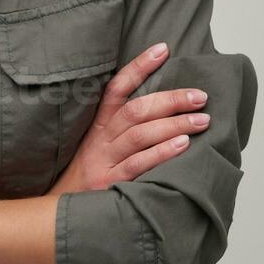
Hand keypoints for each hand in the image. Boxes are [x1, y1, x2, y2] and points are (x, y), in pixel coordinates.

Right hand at [49, 42, 208, 194]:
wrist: (60, 215)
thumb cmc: (88, 178)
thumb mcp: (97, 147)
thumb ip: (121, 128)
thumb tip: (163, 108)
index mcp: (98, 125)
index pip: (117, 87)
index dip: (139, 66)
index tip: (163, 49)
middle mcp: (100, 139)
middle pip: (136, 110)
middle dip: (170, 99)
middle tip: (200, 95)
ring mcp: (104, 161)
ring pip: (140, 134)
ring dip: (174, 123)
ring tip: (202, 120)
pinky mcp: (110, 184)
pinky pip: (138, 164)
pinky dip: (162, 152)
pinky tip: (183, 144)